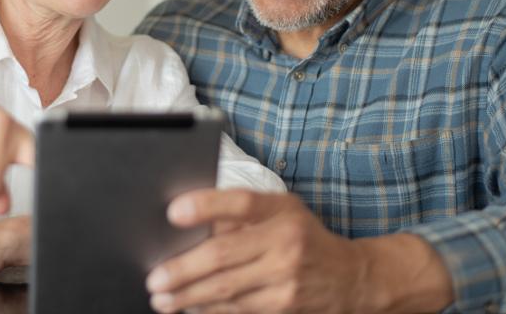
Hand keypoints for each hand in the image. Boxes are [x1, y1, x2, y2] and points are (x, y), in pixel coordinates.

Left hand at [145, 190, 369, 313]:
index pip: (240, 203)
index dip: (206, 206)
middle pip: (223, 255)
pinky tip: (189, 308)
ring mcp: (286, 279)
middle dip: (182, 269)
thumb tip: (190, 223)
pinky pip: (238, 310)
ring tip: (161, 298)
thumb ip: (243, 214)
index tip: (173, 212)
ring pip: (226, 290)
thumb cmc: (304, 236)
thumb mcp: (281, 211)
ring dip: (188, 296)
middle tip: (154, 277)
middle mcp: (285, 242)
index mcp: (281, 210)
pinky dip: (209, 309)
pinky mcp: (284, 307)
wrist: (351, 277)